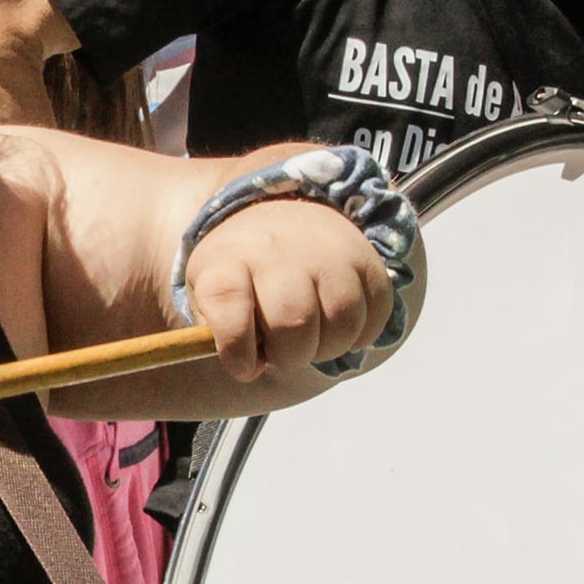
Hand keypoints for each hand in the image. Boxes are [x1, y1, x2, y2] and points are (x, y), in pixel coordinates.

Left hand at [179, 198, 390, 380]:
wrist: (282, 215)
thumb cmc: (242, 271)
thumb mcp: (207, 293)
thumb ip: (216, 334)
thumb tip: (248, 367)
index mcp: (228, 260)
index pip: (228, 301)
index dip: (235, 345)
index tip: (242, 368)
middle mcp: (279, 251)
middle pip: (293, 319)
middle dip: (289, 355)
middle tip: (283, 351)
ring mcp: (327, 251)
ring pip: (342, 322)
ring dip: (328, 348)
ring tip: (312, 340)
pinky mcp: (366, 259)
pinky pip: (375, 314)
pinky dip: (360, 335)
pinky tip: (336, 327)